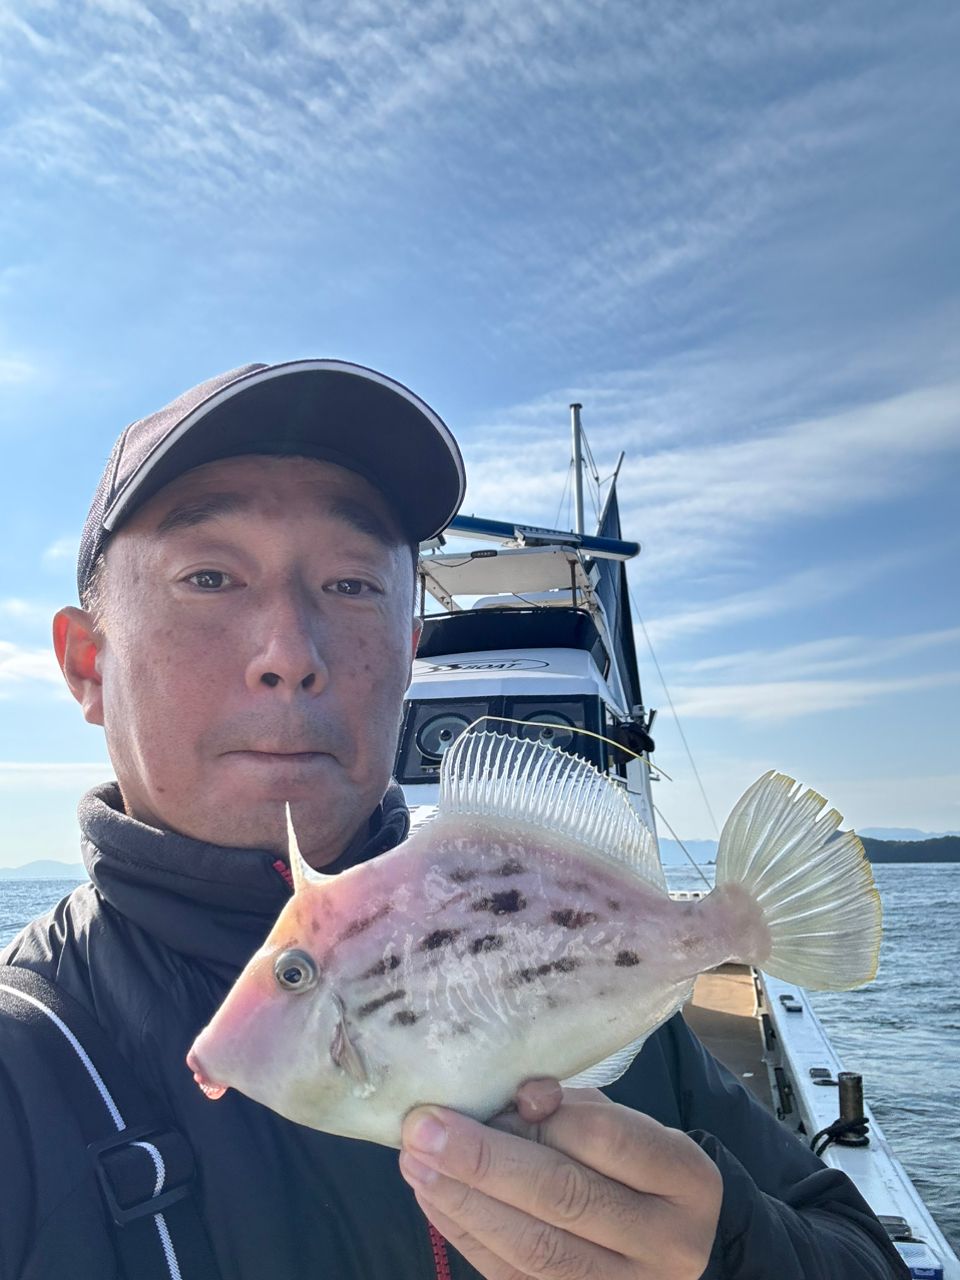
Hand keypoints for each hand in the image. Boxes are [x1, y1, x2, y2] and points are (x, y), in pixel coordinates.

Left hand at [398, 1079, 722, 1278]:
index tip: (489, 1096)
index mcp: (687, 1181)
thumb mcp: (623, 1124)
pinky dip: (465, 1234)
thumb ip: (572, 1109)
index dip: (546, 1117)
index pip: (610, 1140)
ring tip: (416, 1161)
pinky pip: (512, 1277)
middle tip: (424, 1127)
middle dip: (484, 1160)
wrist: (666, 1245)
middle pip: (565, 1197)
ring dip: (463, 1200)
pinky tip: (432, 1197)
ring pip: (535, 1248)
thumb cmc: (634, 1168)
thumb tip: (518, 1098)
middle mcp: (666, 1244)